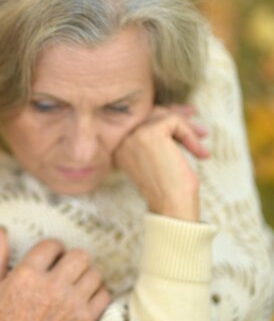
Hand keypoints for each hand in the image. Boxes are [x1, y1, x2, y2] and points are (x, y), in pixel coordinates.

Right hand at [0, 227, 110, 320]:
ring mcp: (71, 304)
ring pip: (94, 273)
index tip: (50, 257)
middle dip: (72, 259)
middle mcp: (51, 286)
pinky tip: (83, 299)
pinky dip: (97, 294)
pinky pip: (104, 295)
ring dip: (85, 275)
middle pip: (80, 255)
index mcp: (26, 275)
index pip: (52, 245)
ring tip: (75, 283)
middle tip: (64, 268)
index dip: (52, 248)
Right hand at [113, 105, 208, 221]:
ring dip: (187, 129)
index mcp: (119, 147)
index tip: (187, 117)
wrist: (171, 206)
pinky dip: (190, 134)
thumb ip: (156, 140)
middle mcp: (121, 139)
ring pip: (164, 116)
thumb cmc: (168, 190)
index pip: (140, 122)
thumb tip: (178, 113)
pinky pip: (174, 121)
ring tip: (201, 144)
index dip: (165, 117)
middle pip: (151, 115)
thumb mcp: (156, 161)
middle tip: (200, 130)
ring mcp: (134, 135)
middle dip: (179, 118)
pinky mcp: (150, 133)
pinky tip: (198, 153)